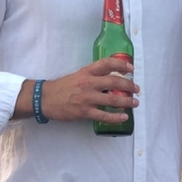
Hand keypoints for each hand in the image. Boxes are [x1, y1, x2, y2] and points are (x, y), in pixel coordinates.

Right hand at [21, 58, 138, 123]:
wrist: (45, 99)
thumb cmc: (62, 87)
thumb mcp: (77, 76)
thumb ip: (92, 77)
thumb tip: (110, 81)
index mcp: (86, 72)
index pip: (107, 64)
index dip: (121, 65)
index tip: (131, 69)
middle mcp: (88, 83)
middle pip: (114, 82)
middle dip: (129, 86)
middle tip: (136, 89)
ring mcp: (87, 98)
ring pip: (112, 99)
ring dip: (127, 102)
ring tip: (135, 103)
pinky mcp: (84, 112)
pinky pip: (104, 115)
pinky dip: (116, 117)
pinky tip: (123, 117)